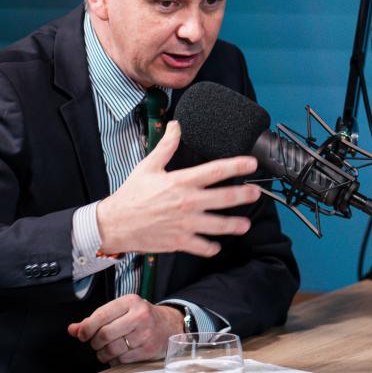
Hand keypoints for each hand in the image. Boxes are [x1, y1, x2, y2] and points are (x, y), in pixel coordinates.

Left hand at [67, 295, 184, 364]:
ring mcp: (145, 333)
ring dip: (103, 354)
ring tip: (104, 351)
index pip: (101, 316)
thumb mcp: (120, 311)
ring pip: (112, 349)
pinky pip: (122, 360)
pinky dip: (114, 360)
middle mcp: (139, 316)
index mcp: (130, 302)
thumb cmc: (140, 317)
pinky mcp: (148, 349)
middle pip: (105, 334)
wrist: (168, 325)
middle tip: (95, 343)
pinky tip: (117, 355)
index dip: (86, 328)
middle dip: (95, 342)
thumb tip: (73, 329)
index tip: (81, 335)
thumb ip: (95, 319)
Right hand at [95, 121, 261, 256]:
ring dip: (235, 225)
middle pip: (225, 198)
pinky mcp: (180, 241)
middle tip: (257, 193)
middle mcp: (187, 202)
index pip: (216, 170)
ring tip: (245, 225)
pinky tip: (217, 245)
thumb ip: (166, 146)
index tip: (252, 164)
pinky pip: (202, 246)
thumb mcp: (148, 166)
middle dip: (244, 195)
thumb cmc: (131, 195)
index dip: (237, 165)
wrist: (114, 224)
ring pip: (218, 225)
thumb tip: (175, 126)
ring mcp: (185, 223)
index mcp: (181, 181)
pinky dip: (211, 247)